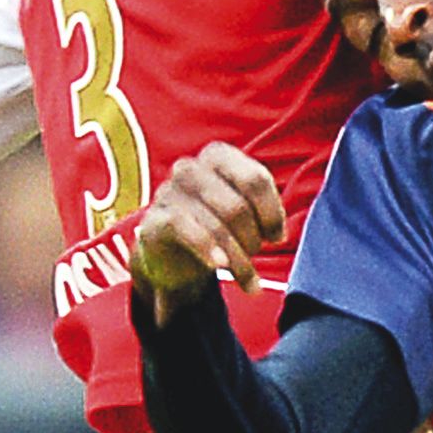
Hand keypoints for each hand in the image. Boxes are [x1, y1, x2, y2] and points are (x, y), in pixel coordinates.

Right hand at [130, 142, 285, 322]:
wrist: (174, 255)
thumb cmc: (217, 225)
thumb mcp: (247, 213)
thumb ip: (266, 214)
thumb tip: (278, 234)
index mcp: (218, 156)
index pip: (255, 179)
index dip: (271, 213)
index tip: (278, 237)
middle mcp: (190, 168)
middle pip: (237, 206)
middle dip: (253, 239)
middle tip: (255, 255)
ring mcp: (168, 191)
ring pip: (217, 225)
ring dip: (238, 258)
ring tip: (247, 276)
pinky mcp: (155, 220)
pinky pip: (186, 231)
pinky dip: (208, 250)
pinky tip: (219, 266)